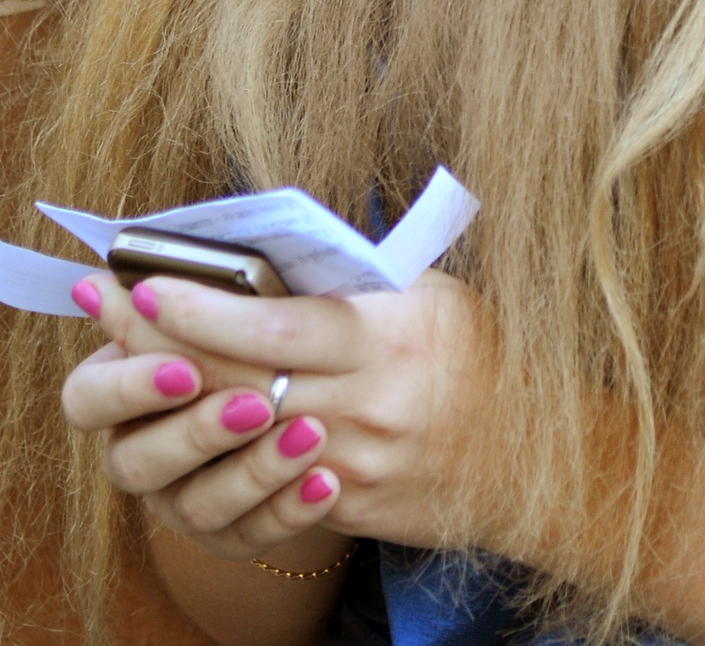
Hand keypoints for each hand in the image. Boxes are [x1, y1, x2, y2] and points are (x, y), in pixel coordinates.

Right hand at [62, 276, 344, 559]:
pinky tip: (326, 481)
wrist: (338, 380)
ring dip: (254, 471)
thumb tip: (113, 278)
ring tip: (310, 434)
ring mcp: (181, 498)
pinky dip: (289, 510)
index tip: (186, 369)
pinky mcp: (232, 532)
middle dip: (197, 433)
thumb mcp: (240, 295)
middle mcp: (140, 448)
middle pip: (136, 462)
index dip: (129, 389)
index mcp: (122, 383)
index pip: (88, 397)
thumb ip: (189, 296)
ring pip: (197, 507)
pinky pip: (251, 536)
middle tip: (257, 405)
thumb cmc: (269, 316)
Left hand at [63, 264, 501, 557]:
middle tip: (112, 309)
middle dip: (170, 344)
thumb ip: (358, 282)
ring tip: (132, 361)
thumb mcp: (431, 294)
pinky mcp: (350, 506)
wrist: (534, 456)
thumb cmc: (477, 353)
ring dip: (182, 396)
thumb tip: (272, 256)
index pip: (279, 326)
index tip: (152, 286)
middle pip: (246, 378)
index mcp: (392, 338)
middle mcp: (371, 404)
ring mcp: (358, 465)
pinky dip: (225, 444)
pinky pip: (272, 475)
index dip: (207, 310)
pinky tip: (187, 419)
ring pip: (246, 431)